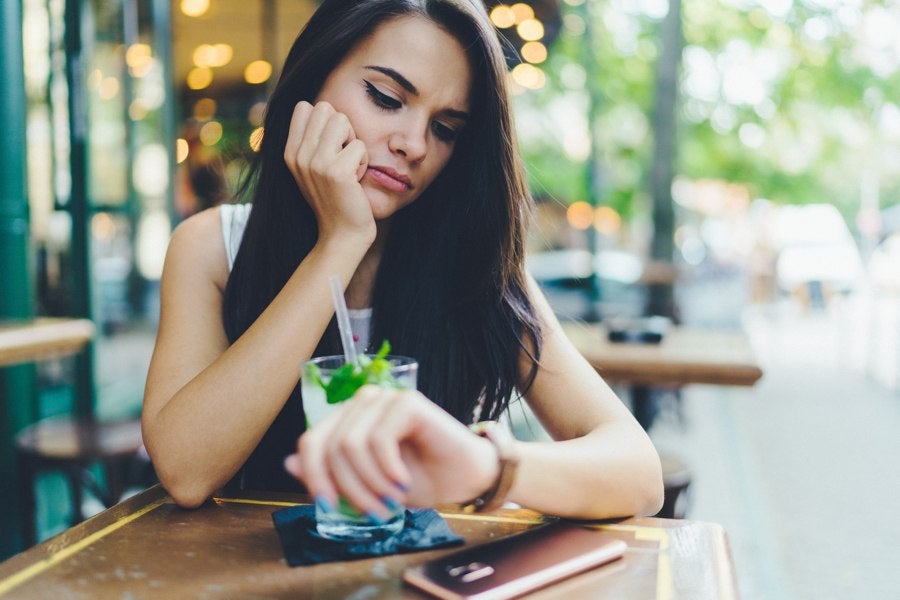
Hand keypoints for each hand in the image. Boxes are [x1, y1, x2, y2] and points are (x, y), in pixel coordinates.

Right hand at [283, 101, 373, 241]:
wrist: (342, 235)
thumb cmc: (334, 199)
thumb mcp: (313, 168)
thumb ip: (311, 139)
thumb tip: (319, 107)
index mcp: (289, 151)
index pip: (306, 107)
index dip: (326, 122)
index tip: (330, 148)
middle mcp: (298, 155)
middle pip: (327, 109)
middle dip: (342, 129)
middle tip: (343, 157)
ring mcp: (316, 163)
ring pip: (343, 120)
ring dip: (353, 143)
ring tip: (349, 167)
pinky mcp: (336, 172)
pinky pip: (360, 145)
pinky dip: (363, 162)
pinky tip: (355, 181)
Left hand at [284, 386, 498, 519]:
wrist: (464, 477)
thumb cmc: (418, 479)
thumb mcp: (365, 486)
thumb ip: (329, 474)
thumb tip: (289, 463)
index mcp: (348, 420)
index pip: (311, 443)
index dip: (314, 478)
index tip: (327, 508)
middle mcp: (363, 403)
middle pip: (329, 447)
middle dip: (348, 489)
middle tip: (373, 513)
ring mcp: (384, 399)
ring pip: (351, 445)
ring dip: (369, 483)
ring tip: (390, 502)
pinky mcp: (407, 402)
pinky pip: (379, 440)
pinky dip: (387, 470)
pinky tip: (402, 482)